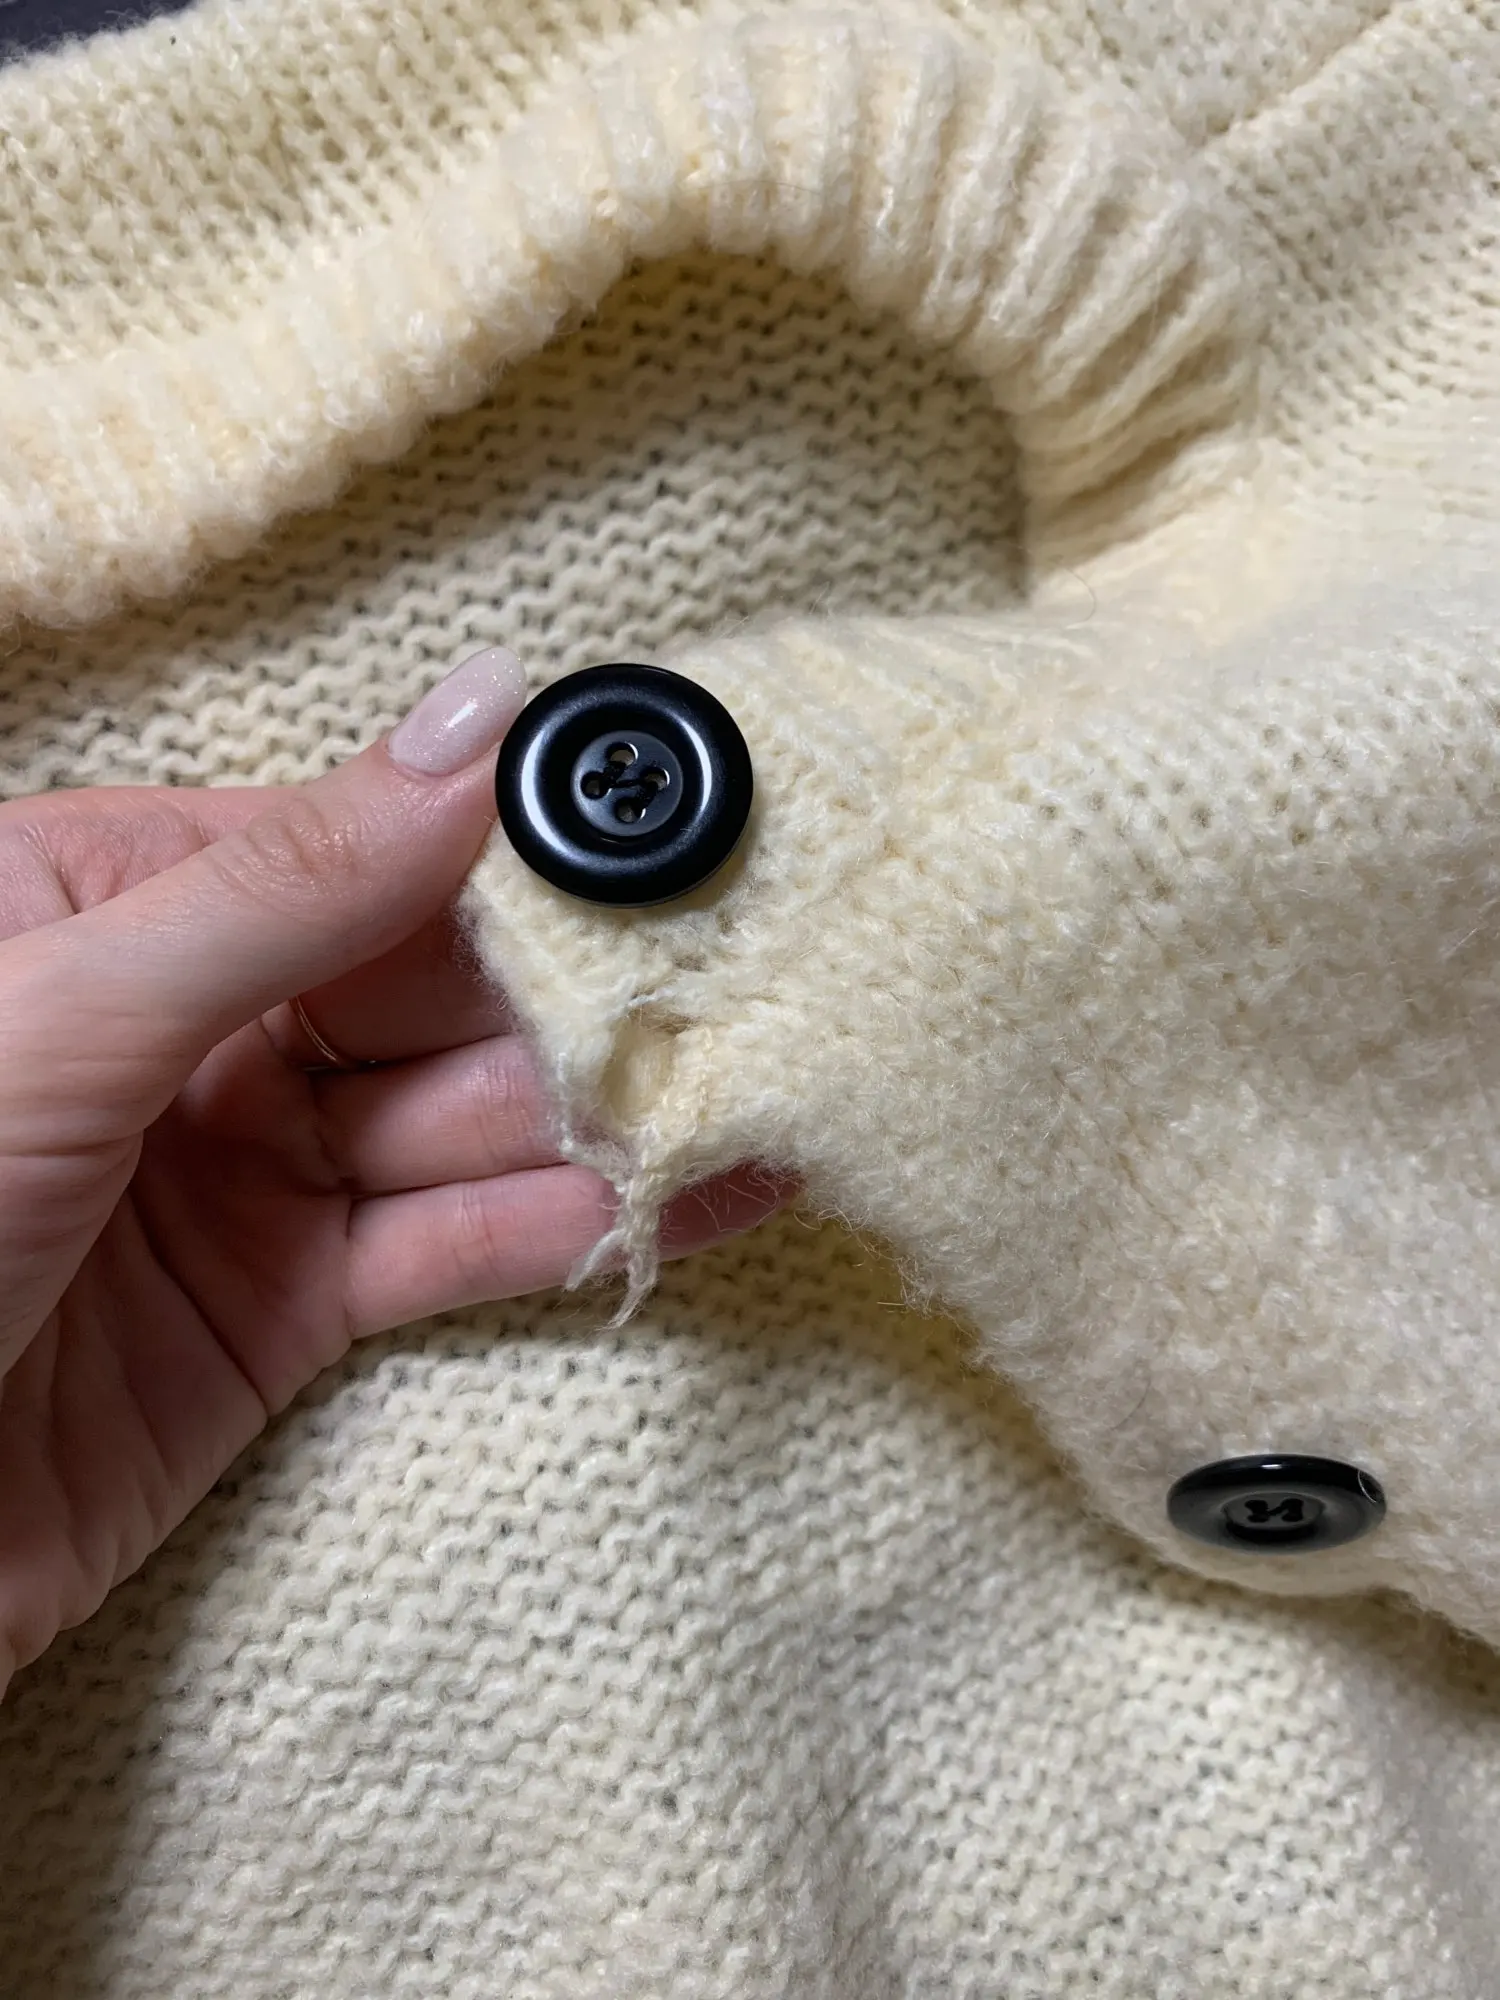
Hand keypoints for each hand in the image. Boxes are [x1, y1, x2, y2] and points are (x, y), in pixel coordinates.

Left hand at [0, 648, 788, 1690]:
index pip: (355, 853)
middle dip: (570, 999)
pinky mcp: (281, 1310)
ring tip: (755, 1094)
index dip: (503, 861)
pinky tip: (686, 1199)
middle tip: (740, 991)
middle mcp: (187, 1027)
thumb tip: (477, 722)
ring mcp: (239, 1170)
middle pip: (426, 989)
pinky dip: (560, 1230)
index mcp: (107, 904)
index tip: (657, 853)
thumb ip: (287, 883)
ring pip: (454, 1122)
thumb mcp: (68, 1016)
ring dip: (595, 1117)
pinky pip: (445, 1247)